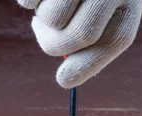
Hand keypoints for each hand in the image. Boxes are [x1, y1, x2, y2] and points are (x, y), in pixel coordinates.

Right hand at [17, 0, 141, 87]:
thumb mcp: (104, 6)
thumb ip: (91, 43)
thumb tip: (65, 82)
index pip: (113, 39)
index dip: (85, 66)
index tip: (63, 81)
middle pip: (76, 36)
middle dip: (52, 44)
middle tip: (40, 31)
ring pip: (51, 18)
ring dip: (41, 17)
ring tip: (47, 0)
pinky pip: (29, 0)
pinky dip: (28, 0)